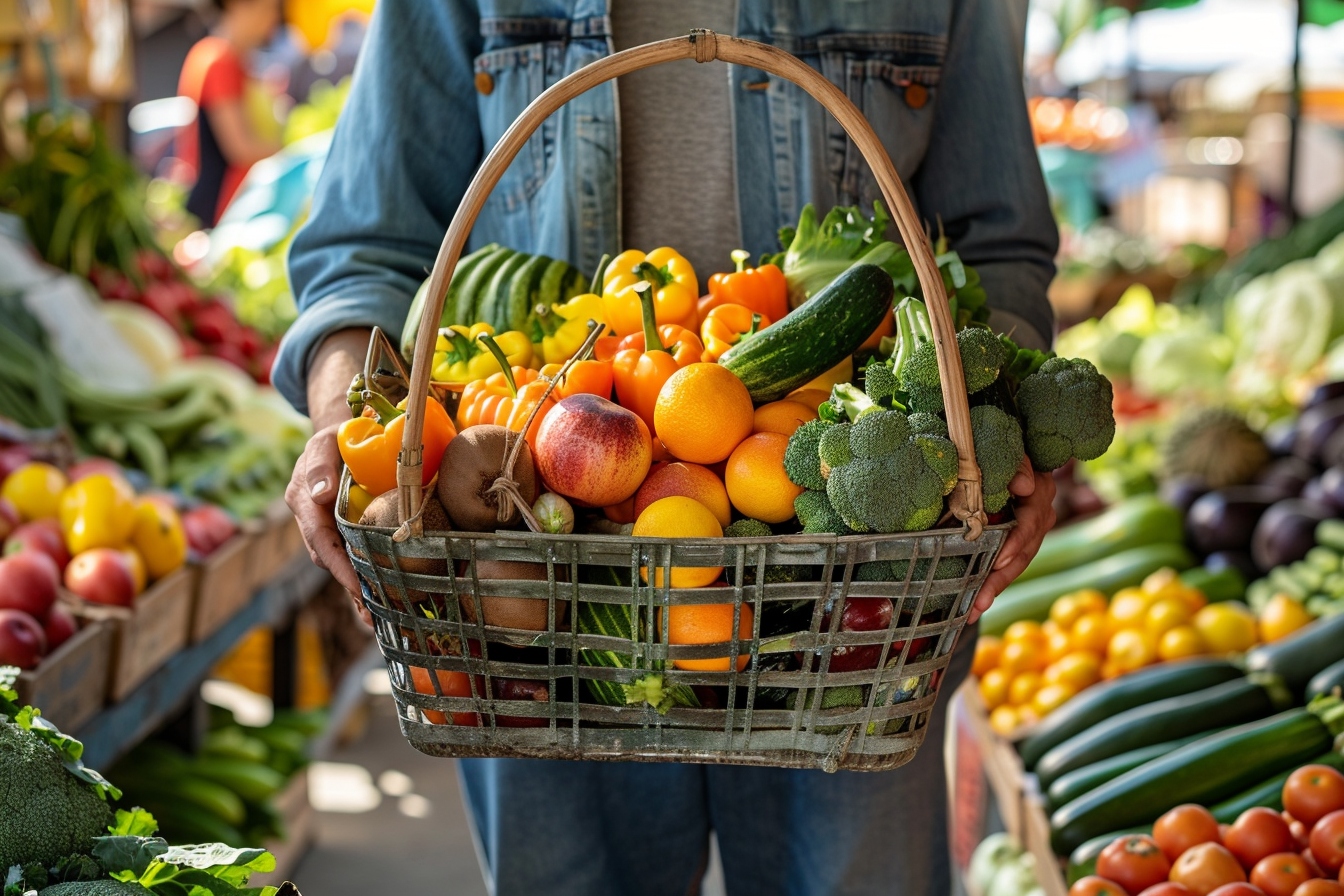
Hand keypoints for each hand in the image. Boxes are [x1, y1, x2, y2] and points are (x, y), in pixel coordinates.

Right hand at [286, 423, 370, 623]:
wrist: (342, 437)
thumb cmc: (334, 439)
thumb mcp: (323, 443)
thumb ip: (319, 465)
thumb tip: (321, 493)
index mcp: (304, 502)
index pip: (320, 539)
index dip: (338, 565)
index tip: (357, 586)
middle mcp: (313, 520)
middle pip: (330, 560)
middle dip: (350, 588)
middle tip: (372, 615)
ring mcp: (328, 528)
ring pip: (342, 564)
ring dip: (358, 592)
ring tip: (378, 620)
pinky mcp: (345, 531)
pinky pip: (353, 557)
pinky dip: (365, 579)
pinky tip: (381, 601)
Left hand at [969, 456, 1055, 624]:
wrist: (993, 450)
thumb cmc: (993, 446)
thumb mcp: (1002, 449)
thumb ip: (1015, 464)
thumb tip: (1022, 486)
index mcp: (1038, 488)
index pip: (1031, 519)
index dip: (1017, 541)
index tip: (999, 559)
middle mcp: (1040, 510)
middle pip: (1025, 549)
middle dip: (1001, 577)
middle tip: (981, 598)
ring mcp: (1032, 528)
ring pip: (1017, 562)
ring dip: (995, 586)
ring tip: (974, 610)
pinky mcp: (1019, 539)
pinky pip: (1008, 564)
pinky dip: (992, 583)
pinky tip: (974, 605)